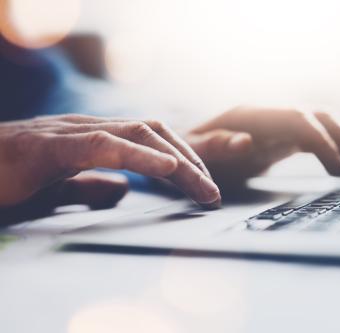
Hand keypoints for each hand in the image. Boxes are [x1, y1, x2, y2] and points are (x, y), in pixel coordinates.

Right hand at [0, 114, 220, 210]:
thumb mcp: (59, 186)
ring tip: (203, 187)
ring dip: (178, 161)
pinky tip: (166, 168)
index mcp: (95, 138)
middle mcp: (90, 129)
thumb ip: (90, 185)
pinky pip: (104, 145)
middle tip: (213, 193)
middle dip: (192, 161)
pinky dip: (140, 155)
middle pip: (156, 133)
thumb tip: (123, 191)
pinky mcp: (51, 145)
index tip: (204, 187)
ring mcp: (72, 132)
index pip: (152, 139)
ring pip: (140, 133)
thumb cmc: (7, 176)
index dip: (183, 158)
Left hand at [186, 106, 339, 186]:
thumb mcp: (194, 154)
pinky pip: (326, 136)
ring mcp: (283, 121)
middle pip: (322, 118)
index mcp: (250, 114)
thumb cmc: (191, 154)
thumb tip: (246, 140)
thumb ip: (214, 146)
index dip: (322, 143)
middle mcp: (272, 112)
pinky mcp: (290, 135)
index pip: (297, 120)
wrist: (192, 149)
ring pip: (331, 124)